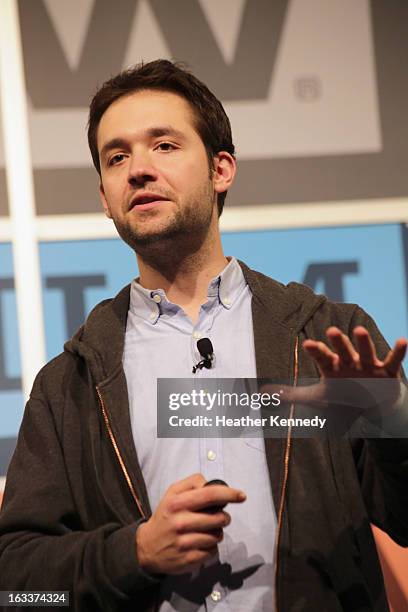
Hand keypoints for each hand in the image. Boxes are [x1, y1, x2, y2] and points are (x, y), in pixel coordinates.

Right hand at [135, 473, 245, 574]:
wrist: (147, 547)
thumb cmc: (165, 516)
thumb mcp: (172, 493)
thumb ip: (192, 483)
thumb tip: (213, 484)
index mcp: (177, 503)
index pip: (209, 495)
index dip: (229, 494)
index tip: (241, 496)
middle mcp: (181, 522)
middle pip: (218, 517)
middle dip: (223, 517)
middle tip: (217, 517)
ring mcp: (185, 543)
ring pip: (218, 535)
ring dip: (216, 532)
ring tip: (205, 530)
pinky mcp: (189, 560)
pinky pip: (213, 551)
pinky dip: (210, 547)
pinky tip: (199, 543)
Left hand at [261, 327, 406, 417]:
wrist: (370, 405)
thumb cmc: (341, 395)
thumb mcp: (316, 397)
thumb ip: (291, 394)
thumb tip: (263, 393)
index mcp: (333, 366)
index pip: (322, 357)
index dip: (316, 351)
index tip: (307, 343)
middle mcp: (349, 362)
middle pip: (342, 350)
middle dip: (338, 341)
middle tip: (331, 330)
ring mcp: (368, 365)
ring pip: (365, 351)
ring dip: (363, 341)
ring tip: (359, 330)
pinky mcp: (387, 372)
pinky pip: (393, 360)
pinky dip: (398, 351)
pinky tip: (404, 340)